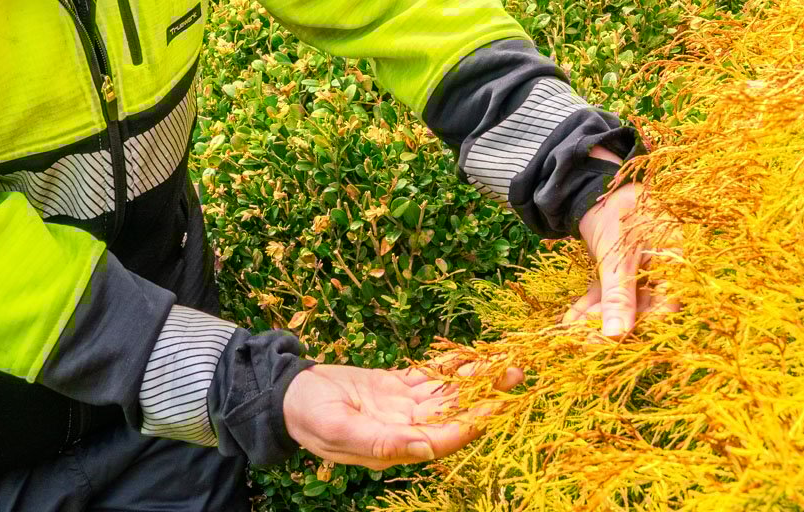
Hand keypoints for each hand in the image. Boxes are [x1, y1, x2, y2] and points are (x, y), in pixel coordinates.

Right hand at [282, 360, 522, 469]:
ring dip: (475, 378)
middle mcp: (404, 427)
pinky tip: (472, 354)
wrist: (286, 395)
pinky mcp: (394, 386)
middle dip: (485, 397)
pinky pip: (429, 376)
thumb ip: (381, 443)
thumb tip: (424, 449)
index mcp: (392, 446)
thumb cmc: (308, 417)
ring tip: (506, 363)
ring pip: (446, 392)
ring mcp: (401, 406)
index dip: (469, 425)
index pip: (440, 438)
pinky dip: (450, 364)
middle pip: (453, 413)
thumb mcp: (338, 431)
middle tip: (517, 377)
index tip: (496, 410)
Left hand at [561, 147, 680, 337]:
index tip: (620, 344)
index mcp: (676, 261)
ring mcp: (640, 270)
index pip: (669, 305)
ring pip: (620, 303)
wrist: (595, 181)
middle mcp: (662, 269)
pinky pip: (607, 293)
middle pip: (642, 308)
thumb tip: (617, 337)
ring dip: (597, 320)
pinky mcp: (620, 270)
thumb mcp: (618, 255)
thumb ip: (619, 296)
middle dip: (614, 326)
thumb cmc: (619, 210)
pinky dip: (590, 306)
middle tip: (588, 346)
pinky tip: (570, 322)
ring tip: (572, 337)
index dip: (647, 327)